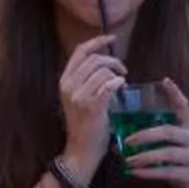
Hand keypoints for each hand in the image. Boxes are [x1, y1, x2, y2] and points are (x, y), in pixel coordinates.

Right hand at [58, 34, 125, 168]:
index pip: (80, 51)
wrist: (81, 149)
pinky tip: (121, 87)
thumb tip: (107, 61)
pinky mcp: (91, 107)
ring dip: (117, 74)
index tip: (112, 38)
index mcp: (65, 80)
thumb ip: (88, 78)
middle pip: (95, 59)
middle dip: (113, 61)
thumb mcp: (80, 97)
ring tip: (121, 84)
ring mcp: (78, 97)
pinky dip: (118, 83)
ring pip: (103, 71)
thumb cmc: (85, 123)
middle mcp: (68, 86)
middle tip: (123, 71)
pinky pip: (108, 86)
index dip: (98, 41)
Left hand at [124, 78, 188, 187]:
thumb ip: (155, 145)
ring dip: (145, 156)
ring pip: (168, 153)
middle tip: (127, 140)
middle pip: (170, 131)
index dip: (175, 94)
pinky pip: (169, 171)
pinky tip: (136, 173)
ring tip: (128, 160)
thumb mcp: (171, 153)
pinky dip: (150, 172)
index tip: (164, 80)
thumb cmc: (182, 170)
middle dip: (146, 134)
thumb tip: (121, 141)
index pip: (184, 108)